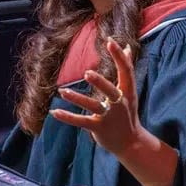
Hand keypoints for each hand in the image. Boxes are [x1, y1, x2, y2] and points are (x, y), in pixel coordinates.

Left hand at [50, 37, 142, 155]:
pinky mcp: (98, 128)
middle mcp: (120, 104)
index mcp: (128, 92)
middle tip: (87, 73)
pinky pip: (81, 122)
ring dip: (77, 99)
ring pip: (93, 106)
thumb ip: (126, 68)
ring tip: (62, 92)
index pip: (126, 71)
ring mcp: (109, 117)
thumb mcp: (129, 91)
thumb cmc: (128, 112)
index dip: (119, 56)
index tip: (110, 41)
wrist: (131, 143)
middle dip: (100, 83)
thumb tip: (126, 46)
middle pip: (111, 92)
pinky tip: (54, 112)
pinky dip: (68, 118)